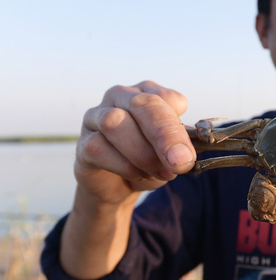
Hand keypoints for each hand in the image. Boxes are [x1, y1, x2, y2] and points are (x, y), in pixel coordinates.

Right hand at [75, 80, 195, 204]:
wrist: (120, 185)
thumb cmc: (151, 161)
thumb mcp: (172, 153)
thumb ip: (180, 149)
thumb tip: (184, 156)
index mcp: (149, 93)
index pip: (167, 98)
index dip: (179, 127)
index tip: (189, 154)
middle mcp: (121, 97)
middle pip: (142, 105)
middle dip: (165, 135)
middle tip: (180, 163)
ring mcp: (96, 117)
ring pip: (114, 123)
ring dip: (142, 153)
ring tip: (159, 172)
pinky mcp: (82, 142)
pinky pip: (98, 147)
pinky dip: (123, 165)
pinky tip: (137, 174)